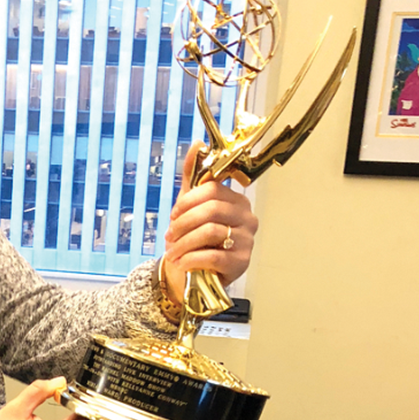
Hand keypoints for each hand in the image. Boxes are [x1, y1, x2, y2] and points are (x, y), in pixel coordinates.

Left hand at [161, 142, 257, 298]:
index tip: (173, 214)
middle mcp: (248, 219)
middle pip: (211, 210)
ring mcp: (247, 241)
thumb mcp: (190, 207)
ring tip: (172, 251)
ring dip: (184, 242)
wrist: (192, 275)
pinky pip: (213, 256)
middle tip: (170, 235)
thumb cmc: (193, 239)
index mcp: (237, 202)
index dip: (188, 201)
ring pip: (211, 232)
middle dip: (184, 223)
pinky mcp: (242, 263)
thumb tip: (197, 144)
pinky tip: (181, 263)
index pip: (213, 190)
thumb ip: (194, 176)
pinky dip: (191, 259)